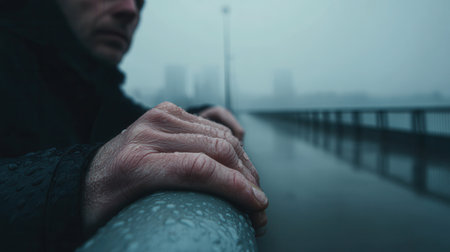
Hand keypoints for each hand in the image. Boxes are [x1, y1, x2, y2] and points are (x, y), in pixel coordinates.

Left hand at [82, 102, 266, 234]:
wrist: (86, 176)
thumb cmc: (106, 204)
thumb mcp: (129, 221)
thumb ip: (169, 217)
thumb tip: (216, 227)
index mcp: (136, 163)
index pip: (200, 170)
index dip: (236, 189)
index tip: (257, 207)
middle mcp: (148, 133)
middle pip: (217, 149)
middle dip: (247, 177)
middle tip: (259, 204)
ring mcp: (159, 117)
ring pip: (220, 136)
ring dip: (244, 162)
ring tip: (253, 187)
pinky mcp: (167, 111)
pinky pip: (211, 126)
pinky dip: (232, 145)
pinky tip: (238, 165)